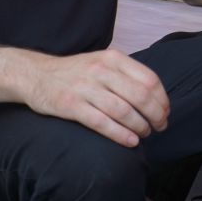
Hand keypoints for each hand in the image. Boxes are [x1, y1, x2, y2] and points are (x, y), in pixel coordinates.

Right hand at [21, 49, 170, 147]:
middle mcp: (101, 70)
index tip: (165, 113)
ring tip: (145, 134)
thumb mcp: (103, 63)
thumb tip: (156, 98)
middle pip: (140, 96)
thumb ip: (126, 75)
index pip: (149, 79)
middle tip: (159, 127)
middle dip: (155, 115)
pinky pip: (101, 123)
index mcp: (113, 58)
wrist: (35, 74)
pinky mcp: (70, 105)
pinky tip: (130, 141)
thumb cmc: (76, 73)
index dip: (162, 99)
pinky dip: (120, 134)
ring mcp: (85, 87)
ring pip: (123, 111)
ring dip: (140, 126)